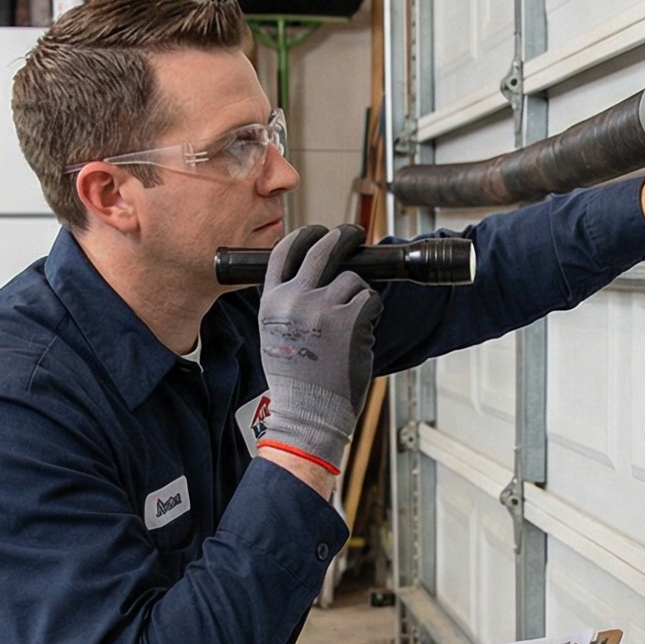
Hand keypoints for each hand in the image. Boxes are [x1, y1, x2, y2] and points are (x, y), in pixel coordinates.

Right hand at [254, 223, 379, 476]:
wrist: (308, 412)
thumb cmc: (295, 380)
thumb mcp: (275, 333)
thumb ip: (287, 302)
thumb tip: (311, 276)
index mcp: (272, 301)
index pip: (284, 252)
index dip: (303, 235)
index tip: (317, 231)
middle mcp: (295, 299)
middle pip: (323, 248)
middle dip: (343, 236)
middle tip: (354, 233)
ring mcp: (323, 307)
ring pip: (354, 279)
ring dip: (359, 295)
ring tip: (352, 323)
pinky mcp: (350, 319)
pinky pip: (370, 300)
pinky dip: (372, 313)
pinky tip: (361, 333)